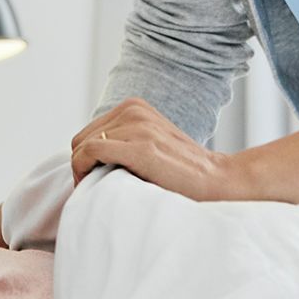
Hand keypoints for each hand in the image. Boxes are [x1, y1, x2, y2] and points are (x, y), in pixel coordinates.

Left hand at [70, 98, 244, 201]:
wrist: (217, 180)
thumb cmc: (181, 173)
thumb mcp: (149, 144)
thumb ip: (123, 141)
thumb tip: (85, 159)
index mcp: (135, 107)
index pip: (89, 131)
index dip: (84, 158)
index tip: (93, 180)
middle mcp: (135, 111)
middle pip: (81, 138)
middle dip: (81, 165)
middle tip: (93, 189)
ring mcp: (138, 127)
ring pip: (82, 146)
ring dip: (82, 172)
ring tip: (97, 191)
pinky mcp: (140, 147)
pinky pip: (90, 152)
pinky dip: (83, 171)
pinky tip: (95, 187)